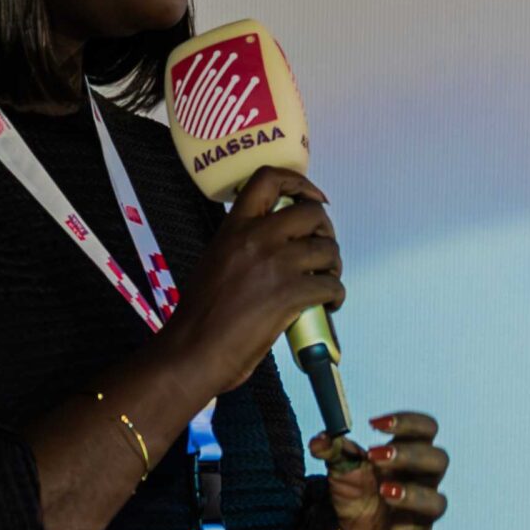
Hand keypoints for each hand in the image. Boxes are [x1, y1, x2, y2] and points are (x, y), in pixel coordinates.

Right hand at [157, 166, 344, 397]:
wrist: (193, 351)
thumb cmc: (201, 315)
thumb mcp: (216, 260)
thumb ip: (245, 244)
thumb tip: (280, 244)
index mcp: (234, 227)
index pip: (268, 178)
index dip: (300, 183)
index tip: (313, 198)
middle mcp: (256, 238)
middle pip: (312, 213)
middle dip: (325, 231)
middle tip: (321, 252)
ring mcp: (275, 264)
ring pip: (327, 249)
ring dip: (333, 266)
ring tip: (324, 282)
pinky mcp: (290, 294)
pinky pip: (332, 285)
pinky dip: (336, 296)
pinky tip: (326, 306)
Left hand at [312, 410, 447, 529]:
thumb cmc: (360, 501)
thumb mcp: (343, 473)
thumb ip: (334, 452)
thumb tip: (320, 440)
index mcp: (408, 459)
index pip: (425, 430)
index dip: (408, 422)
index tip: (375, 424)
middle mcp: (421, 484)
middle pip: (438, 459)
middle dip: (410, 454)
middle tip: (376, 456)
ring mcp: (421, 515)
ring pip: (437, 501)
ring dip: (413, 494)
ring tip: (385, 492)